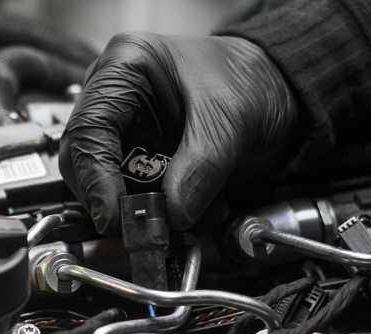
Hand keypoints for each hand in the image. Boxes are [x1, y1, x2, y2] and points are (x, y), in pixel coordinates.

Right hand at [59, 33, 300, 234]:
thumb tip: (172, 214)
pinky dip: (169, 214)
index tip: (114, 216)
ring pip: (114, 188)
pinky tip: (201, 210)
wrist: (283, 96)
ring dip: (150, 212)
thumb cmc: (253, 81)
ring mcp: (131, 132)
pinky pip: (142, 198)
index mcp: (125, 68)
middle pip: (89, 162)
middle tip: (146, 228)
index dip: (95, 178)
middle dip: (119, 201)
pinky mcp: (147, 161)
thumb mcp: (230, 119)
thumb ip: (200, 168)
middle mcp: (118, 100)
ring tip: (196, 215)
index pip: (86, 130)